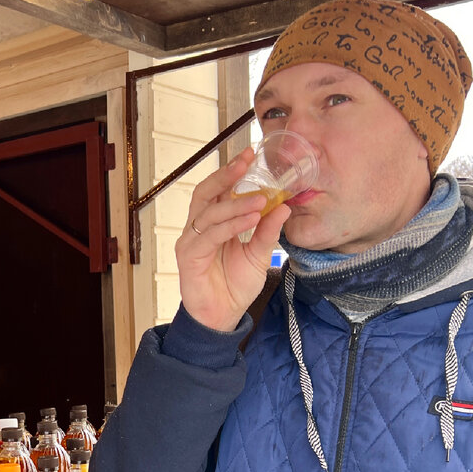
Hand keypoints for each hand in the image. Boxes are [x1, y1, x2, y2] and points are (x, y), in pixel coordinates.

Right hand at [175, 148, 292, 331]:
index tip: (250, 154)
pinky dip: (230, 225)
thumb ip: (267, 231)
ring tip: (260, 201)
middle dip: (226, 175)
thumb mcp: (258, 254)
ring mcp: (191, 242)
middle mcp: (198, 229)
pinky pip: (210, 236)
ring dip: (236, 204)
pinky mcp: (189, 257)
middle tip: (246, 162)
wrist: (223, 317)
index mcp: (213, 224)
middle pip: (205, 192)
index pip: (218, 190)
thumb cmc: (235, 286)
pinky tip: (250, 219)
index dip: (231, 172)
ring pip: (210, 213)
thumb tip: (283, 206)